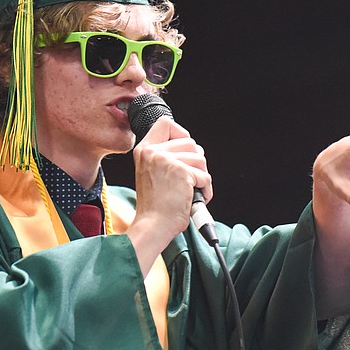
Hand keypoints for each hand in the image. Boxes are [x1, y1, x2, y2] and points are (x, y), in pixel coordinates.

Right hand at [125, 116, 211, 274]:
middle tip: (187, 180)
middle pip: (190, 142)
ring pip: (200, 158)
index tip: (183, 152)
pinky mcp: (181, 172)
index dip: (180, 133)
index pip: (165, 123)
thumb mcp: (152, 172)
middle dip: (196, 162)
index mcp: (144, 150)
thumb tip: (193, 148)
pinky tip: (194, 198)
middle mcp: (153, 151)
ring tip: (190, 191)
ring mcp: (166, 160)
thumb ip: (165, 156)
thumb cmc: (155, 205)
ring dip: (201, 177)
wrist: (153, 225)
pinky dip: (205, 190)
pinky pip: (205, 176)